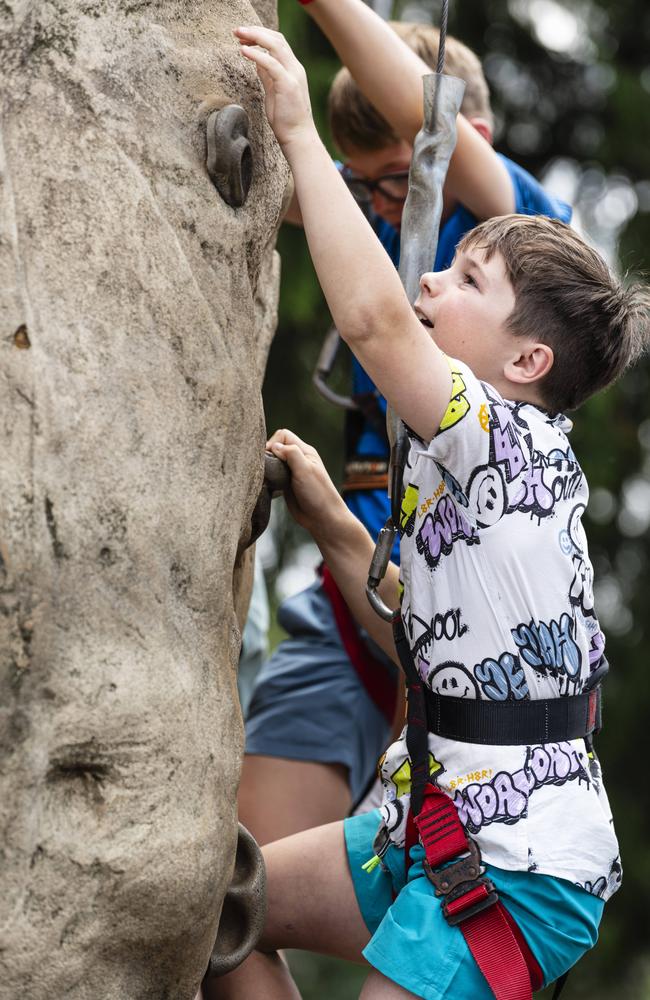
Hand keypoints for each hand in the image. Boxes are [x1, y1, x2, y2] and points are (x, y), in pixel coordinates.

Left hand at [234, 26, 316, 149]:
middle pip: (277, 39)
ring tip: (238, 34)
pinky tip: (244, 51)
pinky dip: (257, 55)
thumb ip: (267, 76)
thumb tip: (257, 62)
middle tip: (237, 30)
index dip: (260, 35)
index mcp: (292, 69)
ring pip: (275, 45)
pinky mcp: (288, 84)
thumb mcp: (273, 92)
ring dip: (255, 37)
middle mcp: (295, 68)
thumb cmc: (285, 120)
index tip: (243, 37)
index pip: (278, 42)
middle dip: (256, 31)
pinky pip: (271, 63)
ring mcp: (293, 75)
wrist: (298, 137)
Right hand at [266, 429, 349, 537]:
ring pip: (273, 462)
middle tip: (267, 467)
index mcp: (305, 452)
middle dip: (268, 453)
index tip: (270, 457)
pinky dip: (267, 478)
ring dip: (267, 466)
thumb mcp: (305, 469)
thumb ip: (291, 454)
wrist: (323, 518)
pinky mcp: (285, 485)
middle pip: (277, 447)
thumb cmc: (317, 493)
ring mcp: (291, 473)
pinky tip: (268, 485)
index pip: (284, 435)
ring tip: (266, 476)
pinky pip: (272, 476)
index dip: (274, 442)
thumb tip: (274, 446)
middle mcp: (298, 460)